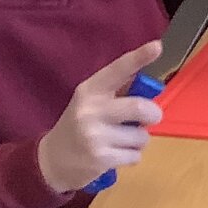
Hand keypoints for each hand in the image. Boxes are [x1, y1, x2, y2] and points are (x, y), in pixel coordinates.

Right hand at [37, 40, 165, 192]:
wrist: (51, 161)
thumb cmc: (80, 125)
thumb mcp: (91, 102)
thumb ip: (118, 92)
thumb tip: (152, 85)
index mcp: (90, 90)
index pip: (117, 70)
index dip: (139, 57)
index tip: (157, 46)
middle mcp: (90, 110)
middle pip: (140, 107)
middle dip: (154, 114)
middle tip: (150, 118)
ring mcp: (94, 136)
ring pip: (142, 136)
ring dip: (139, 140)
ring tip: (120, 142)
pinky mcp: (100, 159)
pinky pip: (136, 156)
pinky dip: (131, 157)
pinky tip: (114, 156)